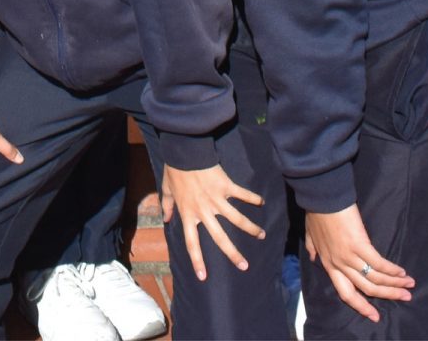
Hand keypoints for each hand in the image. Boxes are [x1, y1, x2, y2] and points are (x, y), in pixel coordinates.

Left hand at [161, 163, 265, 279]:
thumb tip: (165, 219)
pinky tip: (261, 202)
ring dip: (251, 228)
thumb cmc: (174, 169)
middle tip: (244, 266)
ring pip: (237, 219)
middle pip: (220, 238)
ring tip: (261, 235)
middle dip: (233, 254)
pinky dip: (252, 198)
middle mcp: (204, 210)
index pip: (192, 242)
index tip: (203, 277)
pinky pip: (242, 194)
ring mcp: (216, 199)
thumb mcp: (167, 189)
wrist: (184, 150)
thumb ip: (167, 205)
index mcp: (188, 213)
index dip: (197, 260)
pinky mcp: (226, 186)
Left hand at [305, 204, 413, 323]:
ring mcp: (349, 256)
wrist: (320, 195)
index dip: (361, 306)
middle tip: (405, 298)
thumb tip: (315, 258)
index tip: (375, 316)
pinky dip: (392, 270)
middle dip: (388, 295)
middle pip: (366, 289)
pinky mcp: (359, 245)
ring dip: (395, 284)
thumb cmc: (316, 211)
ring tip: (409, 285)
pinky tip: (402, 272)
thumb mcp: (310, 233)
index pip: (346, 293)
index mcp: (328, 263)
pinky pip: (379, 264)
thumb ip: (314, 247)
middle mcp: (339, 264)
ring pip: (375, 279)